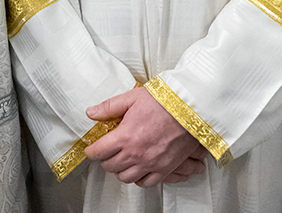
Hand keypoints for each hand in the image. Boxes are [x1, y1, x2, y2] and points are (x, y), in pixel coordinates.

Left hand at [84, 87, 206, 186]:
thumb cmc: (163, 102)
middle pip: (110, 166)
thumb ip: (109, 107)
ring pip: (125, 177)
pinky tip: (137, 170)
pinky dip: (138, 179)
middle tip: (107, 153)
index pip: (100, 151)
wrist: (190, 109)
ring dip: (120, 171)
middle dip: (105, 160)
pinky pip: (145, 183)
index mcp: (125, 136)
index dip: (92, 151)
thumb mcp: (132, 98)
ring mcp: (150, 163)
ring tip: (121, 162)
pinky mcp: (164, 169)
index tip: (91, 150)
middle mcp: (136, 153)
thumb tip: (91, 112)